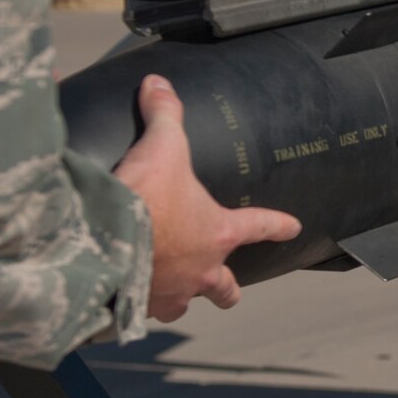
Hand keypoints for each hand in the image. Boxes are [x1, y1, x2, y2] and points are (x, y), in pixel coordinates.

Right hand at [113, 75, 300, 322]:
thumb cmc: (145, 198)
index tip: (294, 227)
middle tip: (227, 289)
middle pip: (225, 289)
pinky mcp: (136, 310)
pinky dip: (132, 308)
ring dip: (178, 299)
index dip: (276, 224)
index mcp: (217, 232)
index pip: (258, 225)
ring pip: (182, 306)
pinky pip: (139, 315)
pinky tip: (121, 302)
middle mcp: (200, 270)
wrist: (103, 243)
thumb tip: (158, 82)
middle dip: (227, 289)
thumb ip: (164, 114)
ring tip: (166, 293)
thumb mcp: (161, 147)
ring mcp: (170, 294)